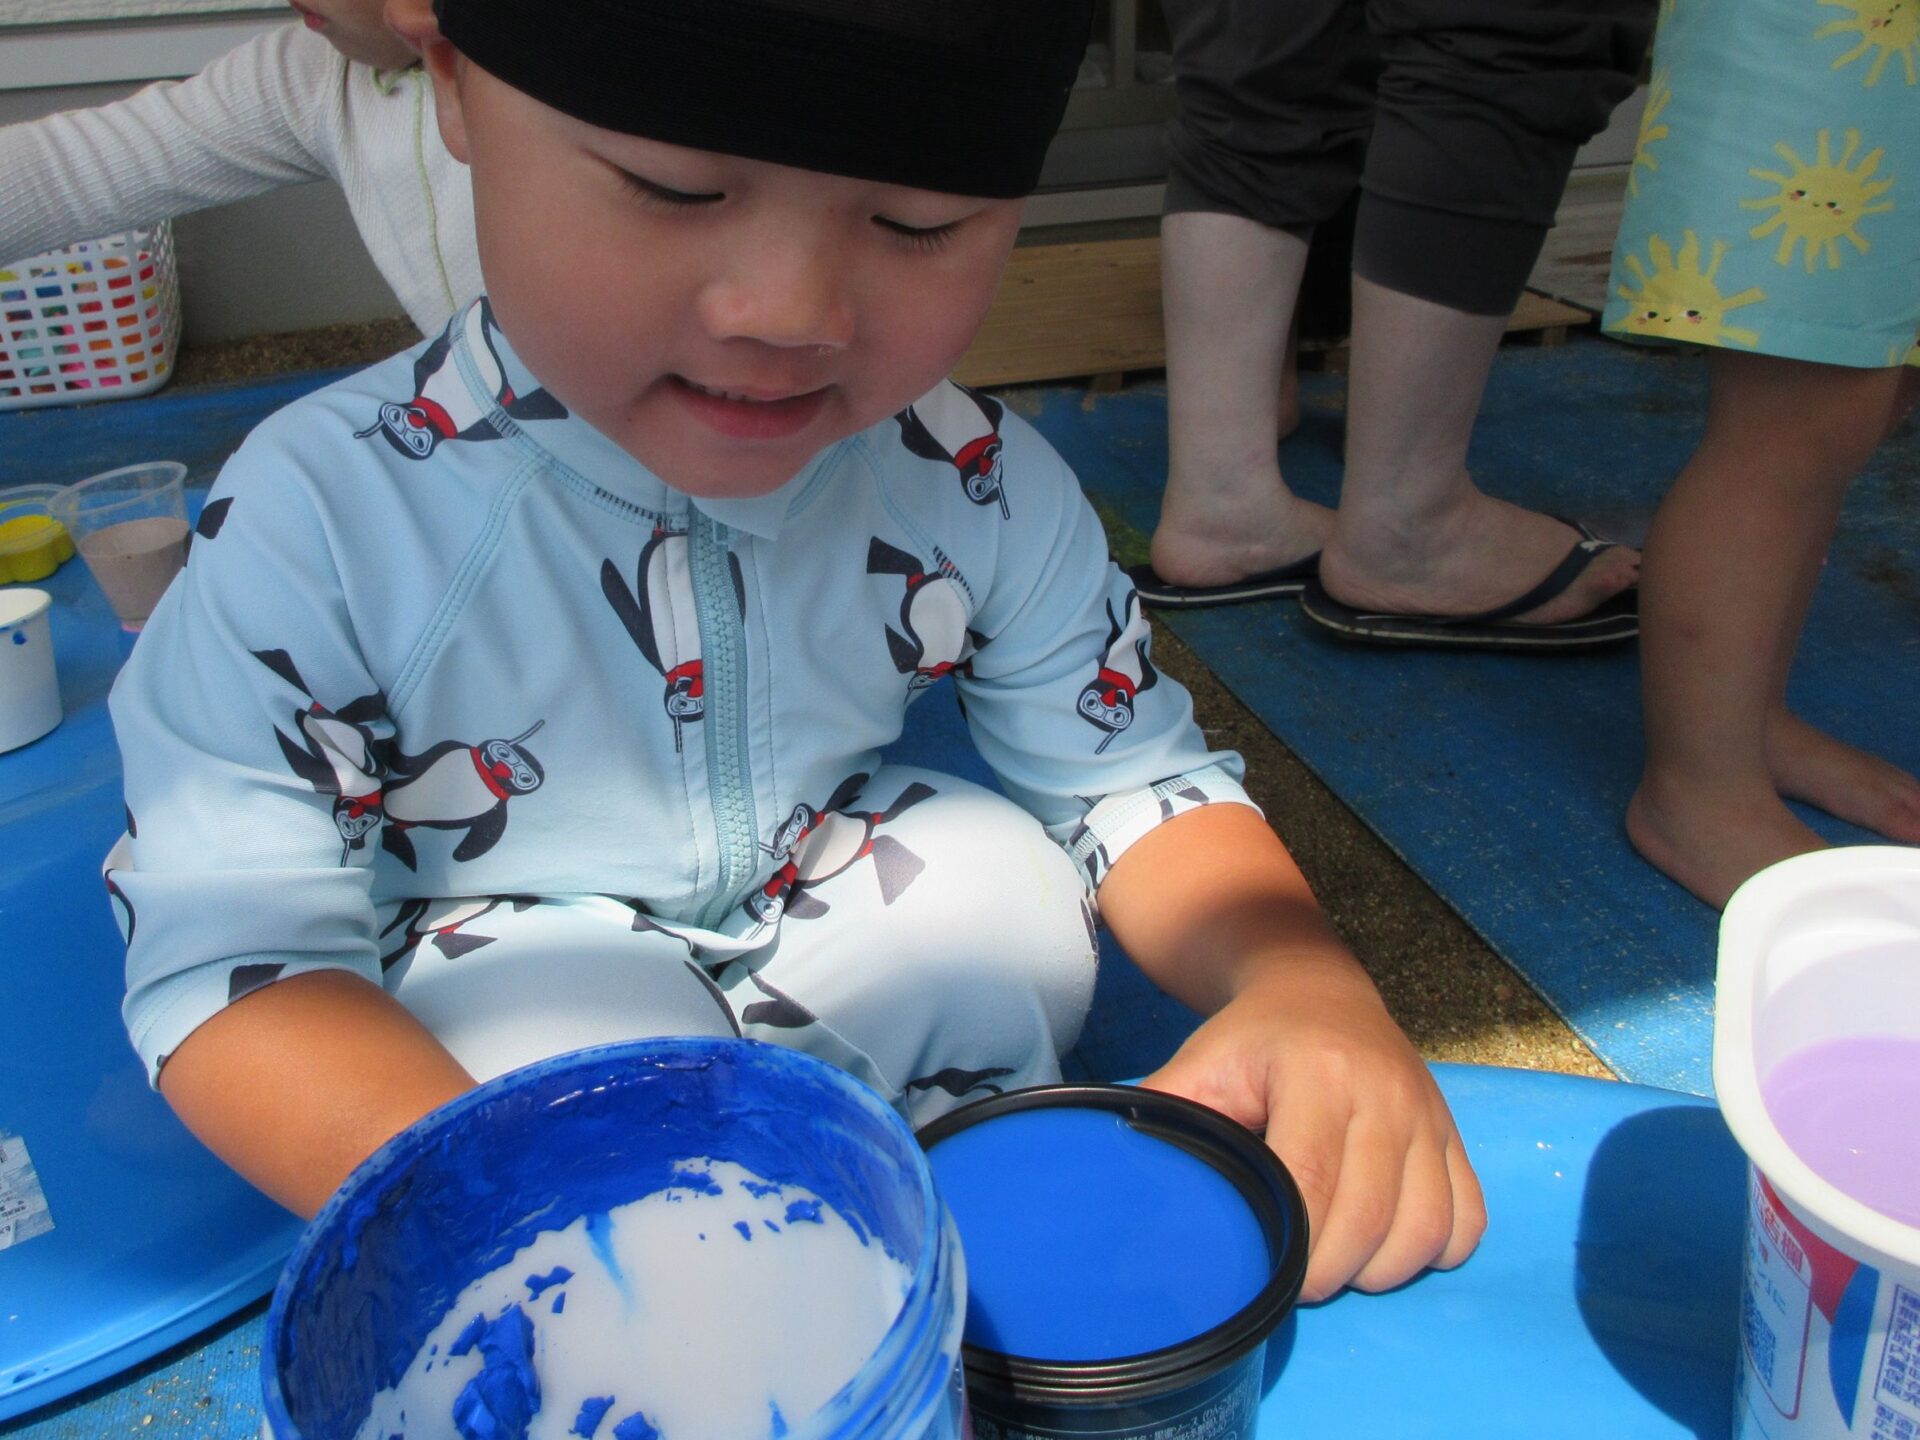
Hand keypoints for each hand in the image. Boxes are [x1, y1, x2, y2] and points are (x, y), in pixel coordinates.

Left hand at [1141, 957, 1484, 1302]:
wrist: (1317, 989)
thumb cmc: (1251, 1040)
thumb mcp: (1199, 1064)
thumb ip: (1165, 1117)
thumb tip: (1113, 1179)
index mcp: (1319, 1074)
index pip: (1314, 1183)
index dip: (1292, 1246)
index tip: (1267, 1275)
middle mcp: (1386, 1093)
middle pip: (1371, 1220)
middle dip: (1330, 1272)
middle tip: (1295, 1280)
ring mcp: (1428, 1115)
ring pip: (1426, 1230)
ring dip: (1383, 1269)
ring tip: (1339, 1264)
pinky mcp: (1454, 1134)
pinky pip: (1467, 1219)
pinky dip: (1434, 1250)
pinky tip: (1390, 1244)